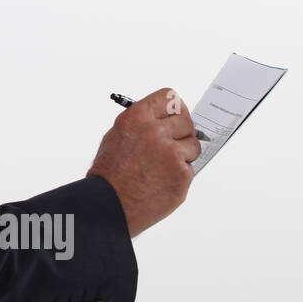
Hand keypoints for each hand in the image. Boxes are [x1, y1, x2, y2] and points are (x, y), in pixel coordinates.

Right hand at [88, 87, 200, 237]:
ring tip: (162, 166)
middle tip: (173, 141)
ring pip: (193, 146)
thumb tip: (163, 118)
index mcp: (136, 119)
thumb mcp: (117, 136)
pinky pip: (190, 168)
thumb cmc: (110, 173)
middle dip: (182, 131)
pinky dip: (179, 174)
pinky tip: (161, 180)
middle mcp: (155, 132)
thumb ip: (142, 123)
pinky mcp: (182, 175)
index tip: (178, 112)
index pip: (169, 97)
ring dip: (183, 154)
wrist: (109, 204)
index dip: (175, 106)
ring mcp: (171, 154)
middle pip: (186, 120)